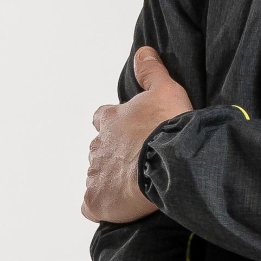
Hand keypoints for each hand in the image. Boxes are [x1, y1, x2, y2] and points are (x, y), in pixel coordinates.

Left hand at [83, 46, 192, 225]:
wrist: (167, 161)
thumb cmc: (168, 126)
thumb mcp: (165, 90)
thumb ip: (152, 72)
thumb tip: (143, 52)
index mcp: (111, 121)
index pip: (103, 118)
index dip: (114, 125)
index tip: (128, 132)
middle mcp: (98, 145)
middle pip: (100, 150)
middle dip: (114, 156)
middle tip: (136, 164)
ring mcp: (95, 174)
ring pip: (96, 176)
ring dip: (111, 181)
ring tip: (133, 189)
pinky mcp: (96, 200)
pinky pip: (91, 206)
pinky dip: (101, 207)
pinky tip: (118, 208)